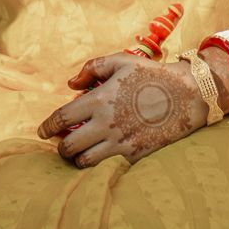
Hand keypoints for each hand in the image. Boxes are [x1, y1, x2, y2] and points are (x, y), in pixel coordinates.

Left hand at [37, 53, 207, 167]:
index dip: (47, 127)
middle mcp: (107, 124)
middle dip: (61, 147)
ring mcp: (121, 143)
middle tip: (61, 144)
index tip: (41, 131)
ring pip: (85, 162)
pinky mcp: (135, 155)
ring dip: (78, 159)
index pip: (62, 118)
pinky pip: (108, 167)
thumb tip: (71, 83)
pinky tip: (102, 156)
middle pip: (69, 147)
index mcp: (100, 99)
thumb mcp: (122, 61)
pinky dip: (101, 164)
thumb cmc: (152, 75)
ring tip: (80, 153)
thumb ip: (92, 68)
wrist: (187, 95)